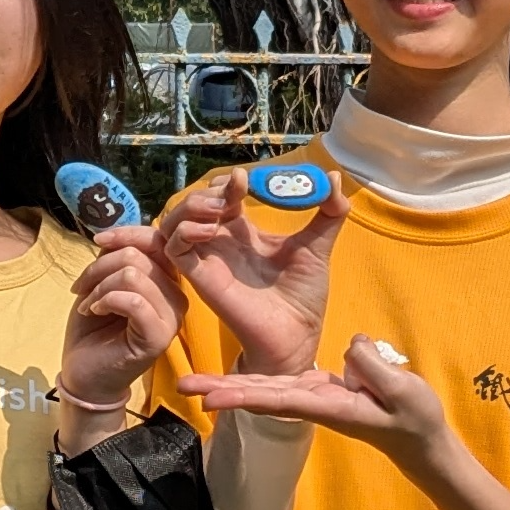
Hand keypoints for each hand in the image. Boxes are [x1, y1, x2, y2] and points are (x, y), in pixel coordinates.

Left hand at [59, 231, 185, 411]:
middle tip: (82, 289)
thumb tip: (117, 235)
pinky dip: (105, 300)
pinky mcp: (159, 337)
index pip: (157, 240)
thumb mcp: (102, 282)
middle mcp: (176, 296)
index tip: (97, 242)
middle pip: (140, 255)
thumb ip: (117, 257)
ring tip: (88, 305)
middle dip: (100, 267)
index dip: (126, 234)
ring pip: (134, 274)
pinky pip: (134, 300)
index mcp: (166, 280)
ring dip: (99, 286)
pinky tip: (93, 311)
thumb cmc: (94, 329)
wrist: (84, 374)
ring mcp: (171, 318)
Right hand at [153, 169, 346, 374]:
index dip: (229, 182)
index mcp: (243, 233)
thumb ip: (329, 211)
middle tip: (234, 190)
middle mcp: (220, 244)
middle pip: (194, 204)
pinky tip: (212, 229)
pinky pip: (174, 249)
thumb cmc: (304, 296)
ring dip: (191, 205)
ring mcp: (208, 260)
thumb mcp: (319, 244)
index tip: (248, 178)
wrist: (298, 333)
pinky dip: (185, 231)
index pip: (222, 196)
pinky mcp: (200, 278)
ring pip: (174, 222)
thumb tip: (334, 176)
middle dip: (208, 190)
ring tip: (220, 206)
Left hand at [179, 336, 451, 472]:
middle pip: (259, 395)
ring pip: (264, 387)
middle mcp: (311, 402)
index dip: (244, 397)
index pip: (278, 400)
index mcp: (327, 406)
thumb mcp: (403, 392)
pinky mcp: (318, 387)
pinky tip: (228, 375)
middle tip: (182, 385)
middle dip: (222, 390)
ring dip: (228, 384)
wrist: (418, 436)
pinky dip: (253, 378)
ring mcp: (312, 395)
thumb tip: (351, 345)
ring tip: (191, 382)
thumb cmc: (414, 418)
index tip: (211, 399)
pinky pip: (280, 380)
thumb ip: (374, 369)